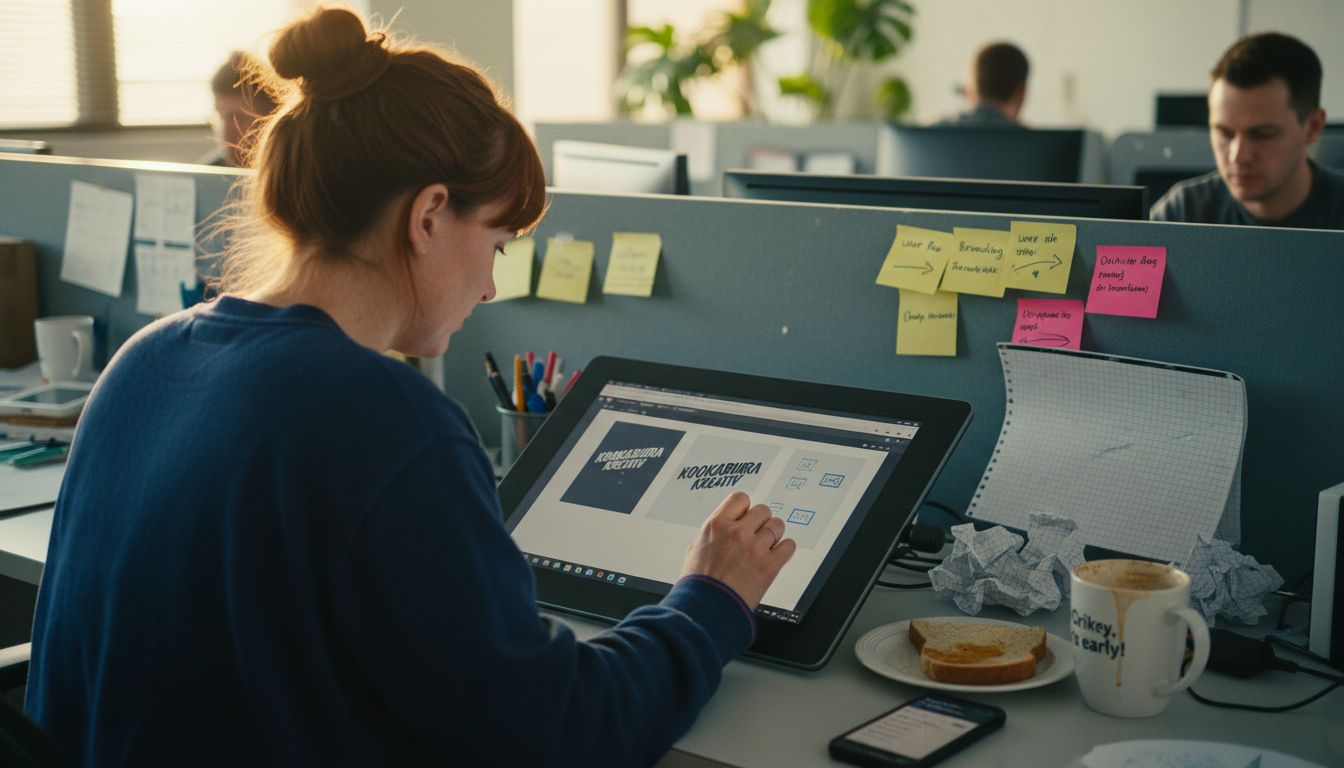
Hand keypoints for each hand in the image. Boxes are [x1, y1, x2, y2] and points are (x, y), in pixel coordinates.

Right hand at [681, 491, 795, 609]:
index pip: (740, 499)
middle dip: (761, 522)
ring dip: (774, 534)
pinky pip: (788, 546)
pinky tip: (777, 556)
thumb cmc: (697, 586)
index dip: (745, 508)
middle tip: (758, 533)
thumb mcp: (693, 553)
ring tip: (767, 545)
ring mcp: (755, 548)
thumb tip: (715, 537)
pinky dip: (785, 550)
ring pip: (778, 525)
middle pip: (763, 510)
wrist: (706, 610)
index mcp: (716, 525)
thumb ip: (709, 538)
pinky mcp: (769, 565)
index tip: (746, 516)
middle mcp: (737, 532)